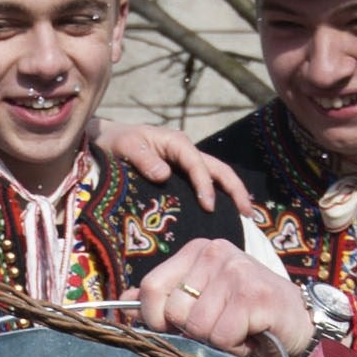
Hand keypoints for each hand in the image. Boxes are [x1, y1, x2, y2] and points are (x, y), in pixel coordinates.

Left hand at [96, 121, 255, 219]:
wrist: (109, 140)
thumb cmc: (117, 142)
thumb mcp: (126, 147)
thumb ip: (144, 160)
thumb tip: (165, 175)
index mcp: (176, 143)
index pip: (197, 164)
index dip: (205, 185)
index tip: (208, 207)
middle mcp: (186, 150)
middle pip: (218, 168)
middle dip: (235, 189)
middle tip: (248, 213)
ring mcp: (186, 162)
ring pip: (217, 175)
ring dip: (232, 193)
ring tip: (245, 215)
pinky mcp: (183, 173)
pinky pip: (205, 182)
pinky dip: (219, 195)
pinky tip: (225, 212)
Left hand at [132, 239, 313, 356]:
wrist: (297, 323)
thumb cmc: (245, 314)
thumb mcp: (202, 300)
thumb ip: (164, 299)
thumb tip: (123, 301)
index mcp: (196, 251)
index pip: (151, 288)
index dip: (156, 320)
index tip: (179, 328)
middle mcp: (215, 253)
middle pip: (173, 311)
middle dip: (193, 332)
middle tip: (220, 327)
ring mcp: (236, 272)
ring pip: (197, 327)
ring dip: (217, 342)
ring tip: (238, 331)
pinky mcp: (254, 295)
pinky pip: (221, 337)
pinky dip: (235, 347)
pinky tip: (250, 335)